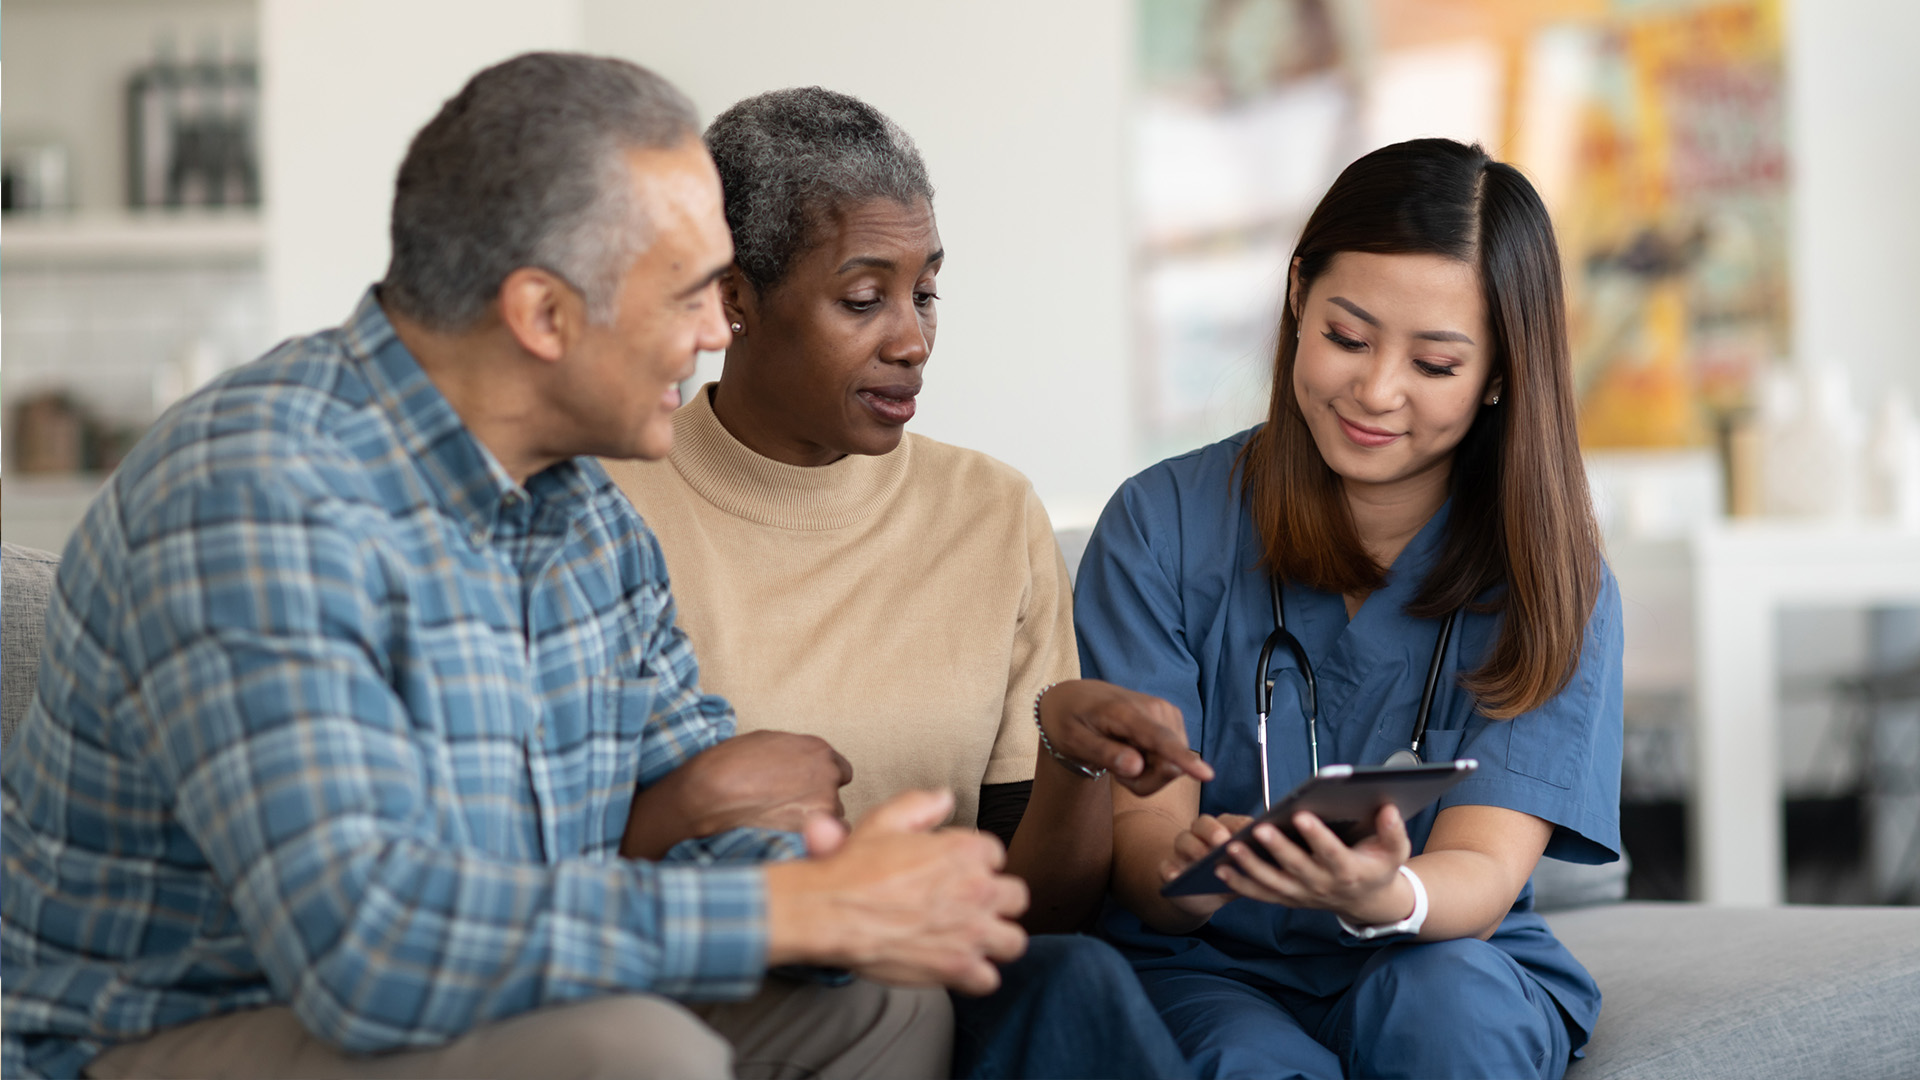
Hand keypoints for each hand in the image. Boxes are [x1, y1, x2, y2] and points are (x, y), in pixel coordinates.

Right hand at [621, 730, 852, 858]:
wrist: (706, 798)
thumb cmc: (726, 769)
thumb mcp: (764, 744)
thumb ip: (794, 754)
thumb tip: (799, 766)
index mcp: (817, 750)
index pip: (839, 770)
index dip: (819, 782)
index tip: (802, 790)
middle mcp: (827, 776)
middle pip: (834, 797)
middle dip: (815, 804)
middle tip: (784, 810)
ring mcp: (824, 806)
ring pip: (831, 821)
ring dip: (812, 825)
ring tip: (778, 826)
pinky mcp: (813, 834)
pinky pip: (824, 844)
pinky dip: (810, 844)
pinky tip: (784, 839)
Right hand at [765, 790, 1029, 995]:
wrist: (831, 911)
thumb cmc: (855, 865)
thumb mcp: (885, 819)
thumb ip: (921, 805)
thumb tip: (946, 798)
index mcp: (966, 850)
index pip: (996, 855)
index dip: (976, 864)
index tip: (956, 873)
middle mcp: (978, 889)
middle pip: (1016, 897)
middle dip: (997, 901)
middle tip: (971, 907)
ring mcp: (972, 931)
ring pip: (1014, 941)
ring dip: (996, 940)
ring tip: (973, 939)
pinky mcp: (958, 967)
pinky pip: (989, 980)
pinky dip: (974, 977)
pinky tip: (956, 967)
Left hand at [1038, 679, 1212, 794]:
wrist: (1075, 699)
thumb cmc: (1070, 721)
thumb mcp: (1073, 741)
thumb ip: (1105, 754)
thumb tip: (1137, 767)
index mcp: (1125, 713)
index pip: (1159, 740)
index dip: (1183, 759)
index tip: (1207, 775)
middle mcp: (1155, 709)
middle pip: (1169, 765)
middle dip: (1144, 781)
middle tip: (1114, 772)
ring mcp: (1167, 714)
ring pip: (1174, 766)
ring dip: (1147, 775)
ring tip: (1120, 759)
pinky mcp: (1173, 720)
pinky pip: (1174, 760)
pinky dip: (1152, 767)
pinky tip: (1133, 753)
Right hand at [1154, 812, 1252, 922]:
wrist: (1201, 897)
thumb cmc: (1228, 878)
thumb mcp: (1244, 872)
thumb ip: (1255, 863)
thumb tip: (1274, 859)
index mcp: (1224, 830)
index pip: (1231, 821)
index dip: (1239, 825)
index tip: (1250, 830)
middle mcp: (1201, 835)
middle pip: (1204, 824)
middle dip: (1214, 830)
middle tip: (1224, 840)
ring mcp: (1183, 850)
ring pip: (1184, 840)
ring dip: (1194, 848)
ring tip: (1204, 858)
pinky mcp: (1169, 868)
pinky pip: (1166, 866)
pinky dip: (1170, 870)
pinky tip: (1176, 876)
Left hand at [1213, 804, 1412, 925]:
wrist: (1368, 902)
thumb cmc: (1378, 867)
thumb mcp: (1395, 851)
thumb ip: (1393, 830)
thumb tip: (1388, 808)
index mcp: (1349, 871)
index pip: (1331, 853)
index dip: (1317, 836)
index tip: (1301, 815)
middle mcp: (1324, 886)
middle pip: (1297, 868)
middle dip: (1278, 848)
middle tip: (1259, 829)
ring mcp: (1304, 895)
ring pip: (1273, 884)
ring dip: (1250, 867)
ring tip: (1230, 847)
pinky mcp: (1289, 899)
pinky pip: (1262, 894)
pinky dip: (1240, 884)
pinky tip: (1220, 868)